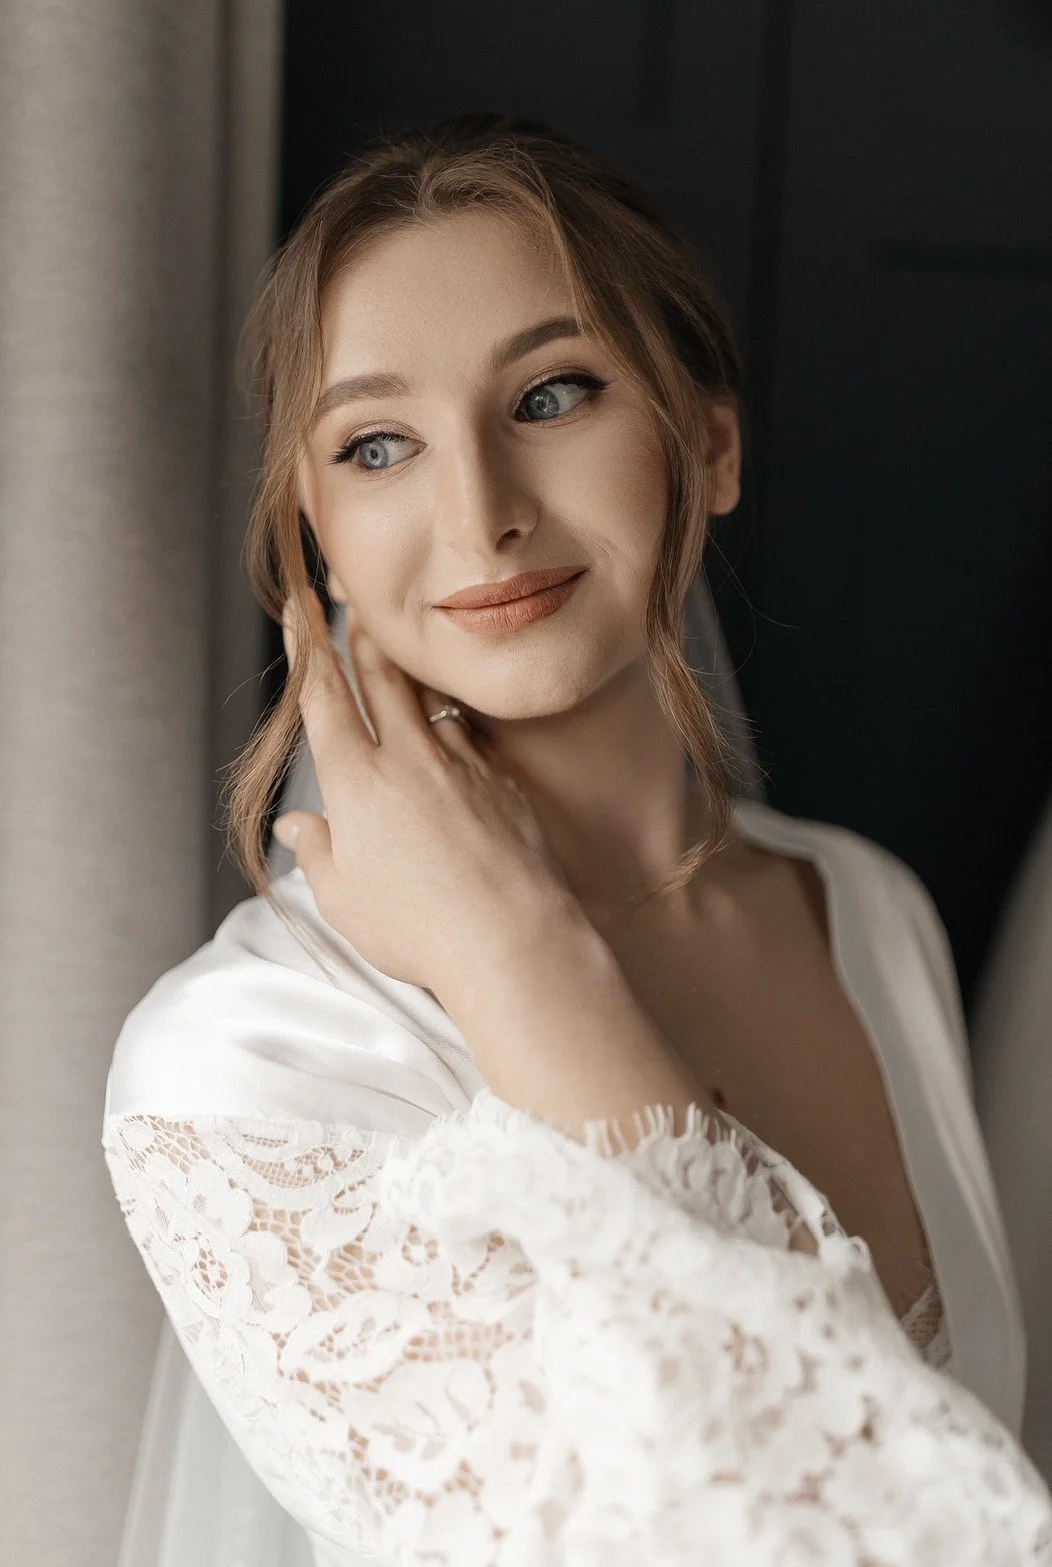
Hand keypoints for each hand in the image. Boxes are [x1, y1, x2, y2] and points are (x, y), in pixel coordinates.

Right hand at [273, 588, 580, 994]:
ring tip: (403, 654)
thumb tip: (297, 826)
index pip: (324, 696)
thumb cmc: (419, 931)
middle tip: (354, 608)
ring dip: (412, 671)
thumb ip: (317, 853)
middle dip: (361, 637)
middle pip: (381, 677)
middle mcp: (409, 759)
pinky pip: (471, 735)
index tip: (301, 608)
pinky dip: (454, 720)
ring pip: (430, 699)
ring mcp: (462, 764)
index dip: (309, 646)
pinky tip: (453, 724)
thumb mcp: (345, 900)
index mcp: (356, 783)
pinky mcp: (502, 780)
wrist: (512, 939)